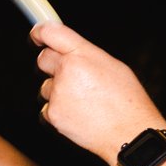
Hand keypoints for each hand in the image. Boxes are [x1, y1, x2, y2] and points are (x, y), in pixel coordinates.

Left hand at [32, 23, 165, 165]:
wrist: (128, 133)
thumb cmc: (127, 101)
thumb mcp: (112, 66)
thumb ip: (86, 55)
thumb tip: (68, 51)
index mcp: (83, 54)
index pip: (51, 33)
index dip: (40, 32)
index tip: (36, 34)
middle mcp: (67, 71)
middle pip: (43, 59)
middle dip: (52, 64)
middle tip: (69, 75)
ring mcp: (58, 93)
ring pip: (46, 87)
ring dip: (58, 91)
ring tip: (83, 101)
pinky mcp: (52, 114)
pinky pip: (47, 108)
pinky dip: (58, 111)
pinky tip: (78, 114)